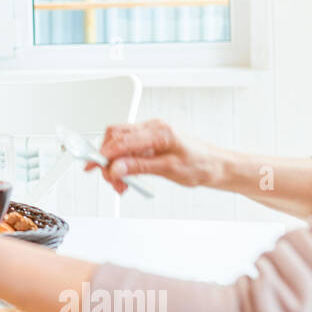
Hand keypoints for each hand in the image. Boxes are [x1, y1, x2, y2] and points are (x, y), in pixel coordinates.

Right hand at [94, 119, 220, 193]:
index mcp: (159, 132)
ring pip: (119, 142)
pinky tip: (127, 177)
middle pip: (116, 136)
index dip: (104, 154)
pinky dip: (122, 162)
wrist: (218, 166)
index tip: (94, 167)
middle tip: (110, 179)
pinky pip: (128, 148)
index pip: (122, 139)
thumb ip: (140, 167)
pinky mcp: (150, 141)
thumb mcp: (170, 170)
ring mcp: (150, 133)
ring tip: (121, 183)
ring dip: (114, 162)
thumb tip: (117, 167)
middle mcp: (153, 128)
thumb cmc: (202, 165)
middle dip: (107, 158)